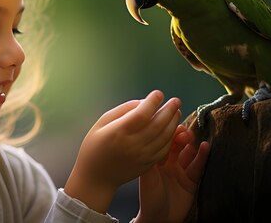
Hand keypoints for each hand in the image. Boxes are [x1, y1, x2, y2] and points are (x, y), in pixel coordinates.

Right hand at [64, 90, 181, 212]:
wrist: (96, 177)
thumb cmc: (94, 147)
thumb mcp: (101, 123)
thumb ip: (122, 110)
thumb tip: (143, 102)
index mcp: (118, 132)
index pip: (142, 114)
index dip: (152, 102)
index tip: (158, 93)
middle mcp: (132, 144)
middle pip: (157, 124)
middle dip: (169, 110)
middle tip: (175, 100)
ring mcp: (142, 156)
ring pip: (164, 137)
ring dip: (173, 122)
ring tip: (176, 112)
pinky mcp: (147, 164)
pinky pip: (164, 149)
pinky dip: (171, 137)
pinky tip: (172, 128)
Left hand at [136, 125, 209, 222]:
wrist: (161, 219)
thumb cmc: (149, 199)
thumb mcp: (147, 178)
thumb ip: (150, 161)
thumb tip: (149, 140)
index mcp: (155, 159)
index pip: (163, 141)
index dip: (168, 132)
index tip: (172, 124)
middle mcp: (168, 162)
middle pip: (177, 144)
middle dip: (181, 136)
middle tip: (184, 132)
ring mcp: (181, 170)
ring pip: (189, 152)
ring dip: (193, 144)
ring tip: (195, 138)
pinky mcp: (192, 179)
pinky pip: (198, 165)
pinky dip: (203, 156)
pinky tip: (206, 147)